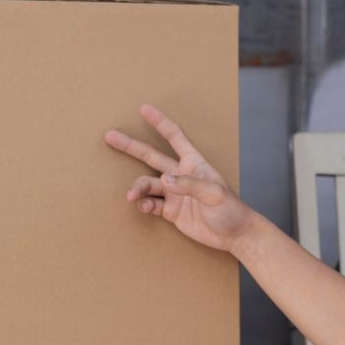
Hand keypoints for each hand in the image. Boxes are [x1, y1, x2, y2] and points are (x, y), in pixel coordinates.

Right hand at [104, 104, 256, 254]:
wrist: (234, 235)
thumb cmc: (230, 210)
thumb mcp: (214, 194)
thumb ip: (189, 185)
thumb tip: (164, 180)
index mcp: (194, 163)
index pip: (174, 137)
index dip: (160, 122)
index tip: (144, 109)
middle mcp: (180, 175)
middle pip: (151, 156)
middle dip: (131, 146)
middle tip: (110, 136)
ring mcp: (174, 193)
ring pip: (148, 184)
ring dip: (137, 188)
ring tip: (131, 196)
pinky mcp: (170, 211)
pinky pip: (151, 204)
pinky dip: (143, 205)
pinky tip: (142, 207)